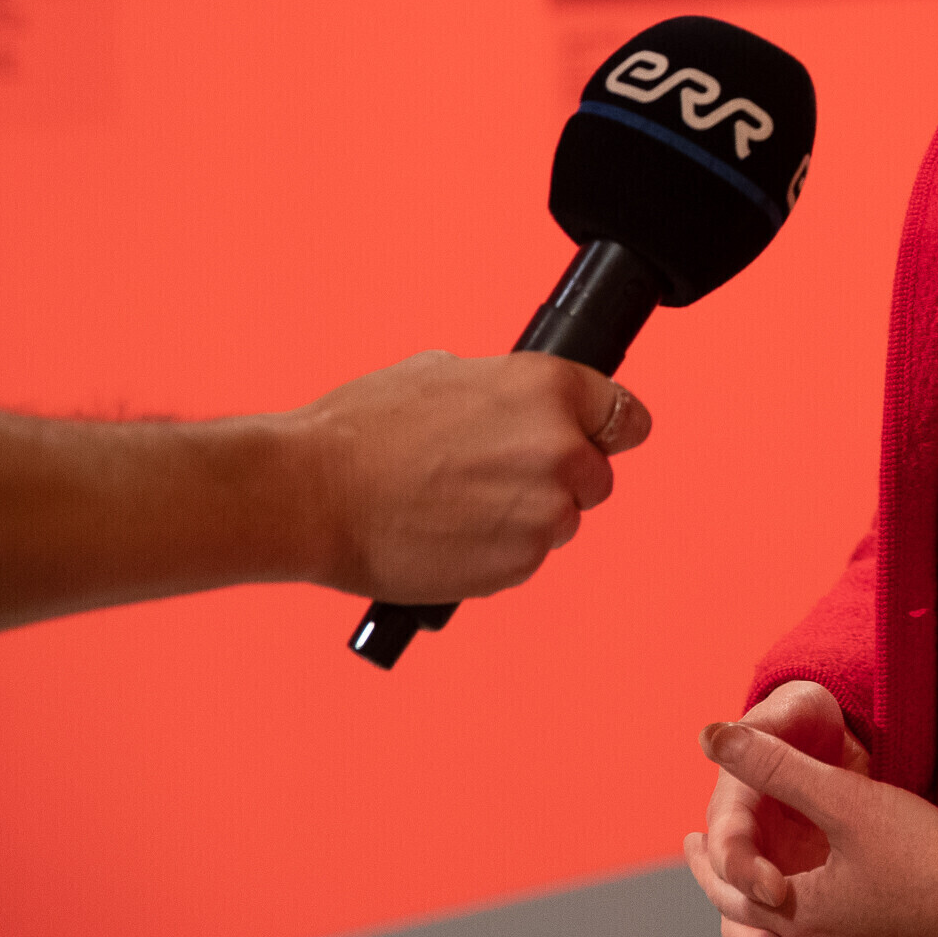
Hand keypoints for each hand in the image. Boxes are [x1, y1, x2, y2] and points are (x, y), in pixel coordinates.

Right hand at [284, 350, 648, 600]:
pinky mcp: (519, 564)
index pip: (626, 416)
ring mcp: (544, 511)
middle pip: (597, 475)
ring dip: (528, 516)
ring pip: (563, 519)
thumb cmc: (363, 430)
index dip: (607, 430)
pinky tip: (451, 534)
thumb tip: (524, 406)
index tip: (599, 440)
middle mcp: (560, 448)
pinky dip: (500, 551)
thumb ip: (507, 391)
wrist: (311, 493)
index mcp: (549, 388)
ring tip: (460, 505)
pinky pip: (527, 557)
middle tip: (500, 478)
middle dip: (561, 477)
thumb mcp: (446, 372)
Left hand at [685, 684, 937, 936]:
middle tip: (708, 860)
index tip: (691, 838)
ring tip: (761, 890)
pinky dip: (805, 936)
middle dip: (726, 887)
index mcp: (795, 911)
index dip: (704, 860)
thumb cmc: (919, 853)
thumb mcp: (841, 797)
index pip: (728, 890)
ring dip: (762, 916)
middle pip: (751, 922)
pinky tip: (822, 918)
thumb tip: (715, 736)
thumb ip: (776, 766)